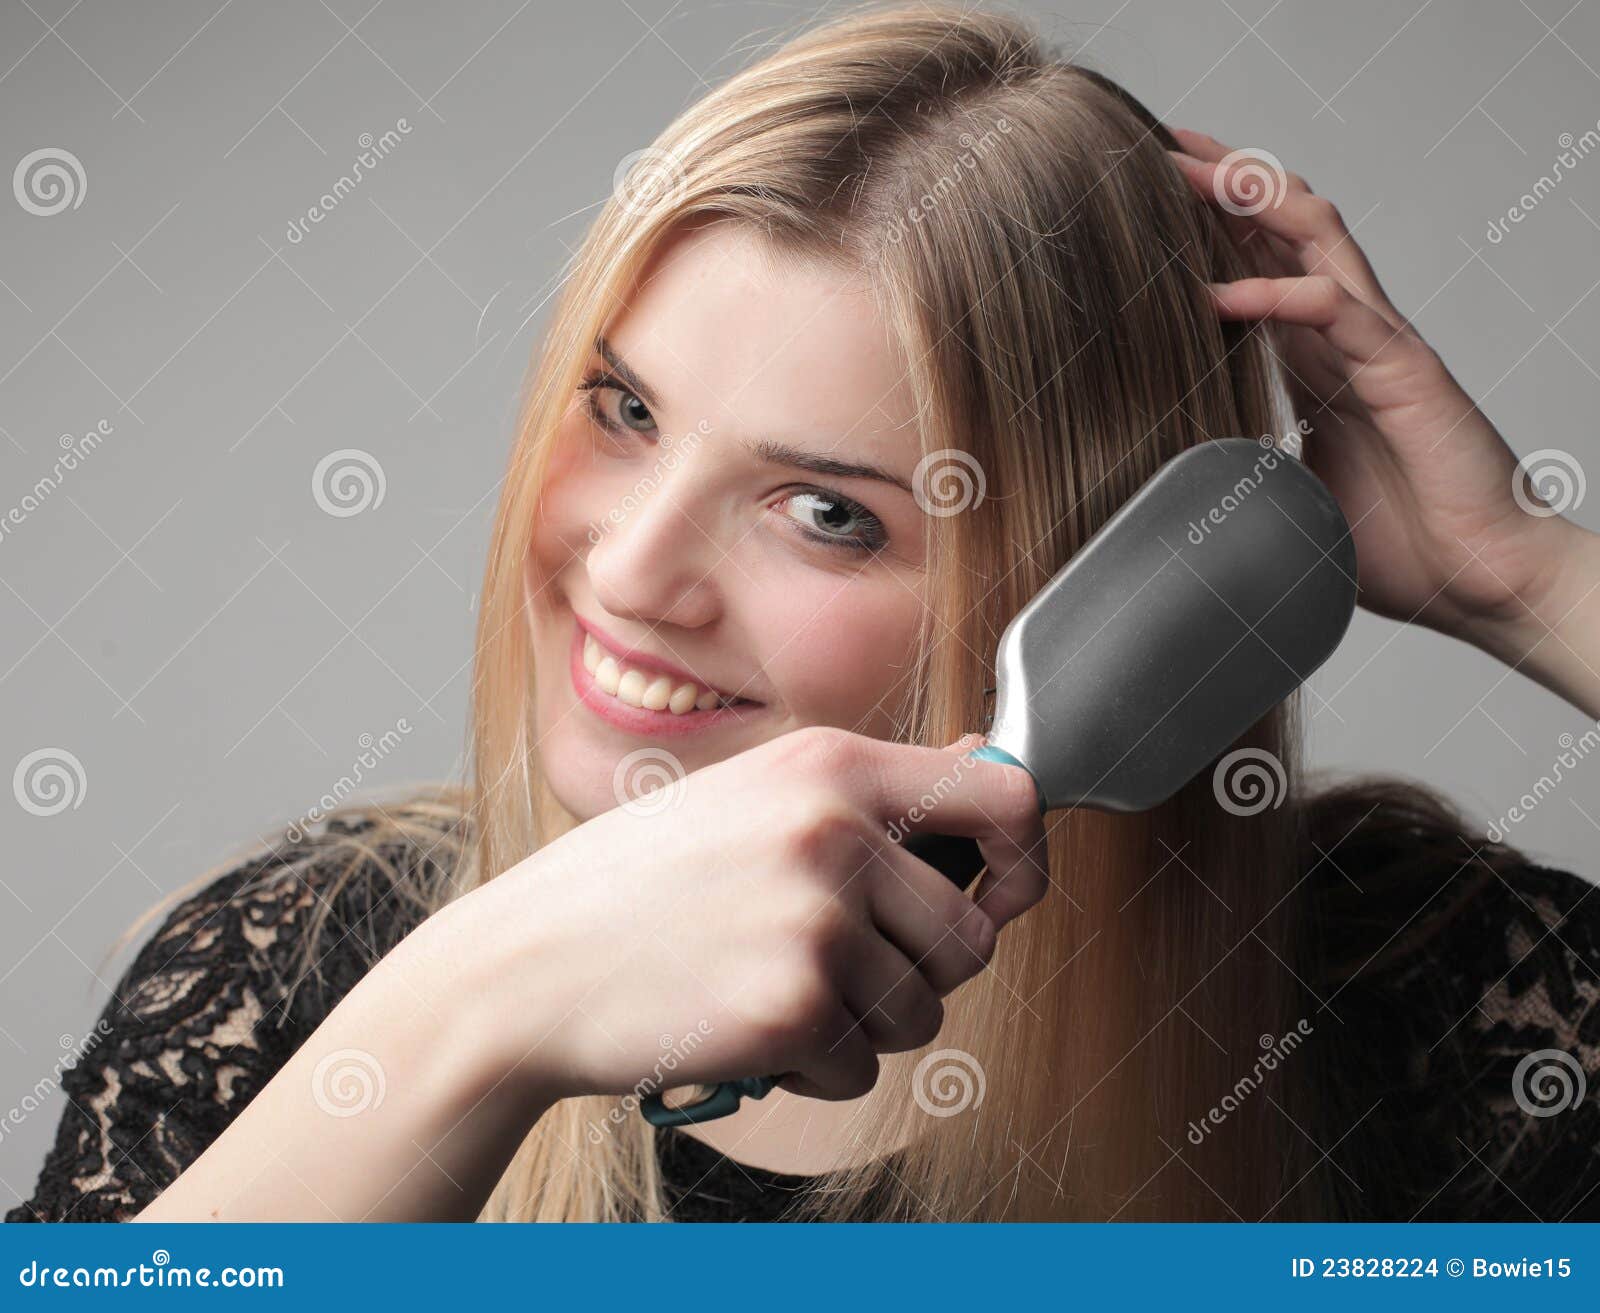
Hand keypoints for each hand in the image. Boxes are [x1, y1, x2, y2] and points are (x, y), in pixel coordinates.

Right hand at [457, 726, 1047, 1105]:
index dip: (1026, 859)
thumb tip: (982, 769)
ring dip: (861, 1025)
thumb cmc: (639, 885)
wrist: (527, 964)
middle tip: (834, 963)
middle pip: (973, 937)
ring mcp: (816, 921)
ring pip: (923, 1014)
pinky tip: (744, 1027)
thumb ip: (866, 791)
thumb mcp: (751, 794)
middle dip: (919, 972)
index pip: (1008, 797)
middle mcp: (836, 832)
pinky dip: (814, 1068)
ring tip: (771, 986)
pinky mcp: (792, 1009)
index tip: (1003, 894)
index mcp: (832, 767)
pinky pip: (864, 1071)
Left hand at [1167, 128, 1599, 714]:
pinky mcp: (1403, 368)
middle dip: (1220, 183)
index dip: (1206, 228)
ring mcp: (1378, 343)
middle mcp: (1347, 336)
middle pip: (1281, 228)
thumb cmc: (1397, 548)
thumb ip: (1238, 471)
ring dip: (1247, 200)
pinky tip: (1217, 296)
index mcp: (1319, 361)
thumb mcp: (1287, 501)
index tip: (1142, 201)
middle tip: (1153, 149)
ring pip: (1314, 237)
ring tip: (1184, 173)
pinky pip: (1335, 308)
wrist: (1477, 583)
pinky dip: (1274, 295)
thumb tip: (1167, 484)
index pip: (1257, 267)